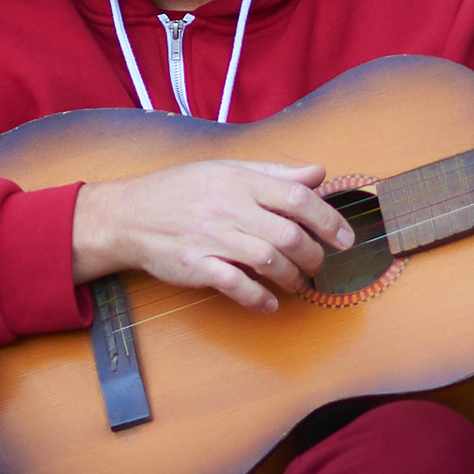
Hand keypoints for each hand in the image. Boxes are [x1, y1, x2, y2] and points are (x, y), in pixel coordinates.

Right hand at [72, 157, 354, 312]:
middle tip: (318, 265)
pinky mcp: (196, 266)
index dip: (328, 219)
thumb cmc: (181, 190)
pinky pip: (236, 285)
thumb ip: (274, 174)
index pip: (296, 197)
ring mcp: (211, 238)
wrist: (129, 215)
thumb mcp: (226, 170)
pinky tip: (269, 303)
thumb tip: (318, 172)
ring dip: (291, 278)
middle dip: (313, 255)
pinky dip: (258, 298)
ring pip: (268, 261)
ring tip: (297, 283)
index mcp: (239, 180)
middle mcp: (228, 207)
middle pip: (288, 234)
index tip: (345, 238)